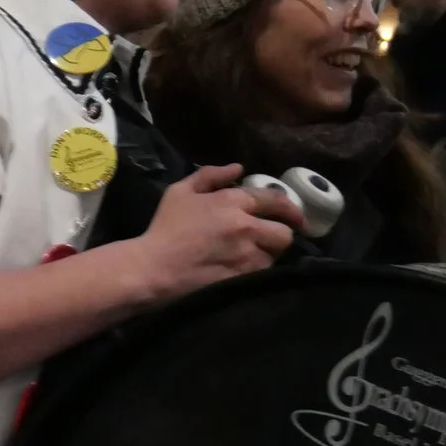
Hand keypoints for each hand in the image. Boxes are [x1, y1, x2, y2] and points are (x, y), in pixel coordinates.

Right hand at [130, 165, 296, 301]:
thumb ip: (210, 175)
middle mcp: (246, 225)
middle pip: (284, 232)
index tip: (293, 217)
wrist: (152, 267)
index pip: (275, 200)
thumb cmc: (164, 228)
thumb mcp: (178, 192)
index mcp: (232, 201)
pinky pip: (263, 273)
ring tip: (249, 257)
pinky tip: (240, 271)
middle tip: (267, 239)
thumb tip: (239, 168)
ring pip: (275, 255)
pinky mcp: (245, 277)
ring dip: (266, 255)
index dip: (290, 208)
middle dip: (279, 235)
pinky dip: (255, 271)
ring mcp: (247, 254)